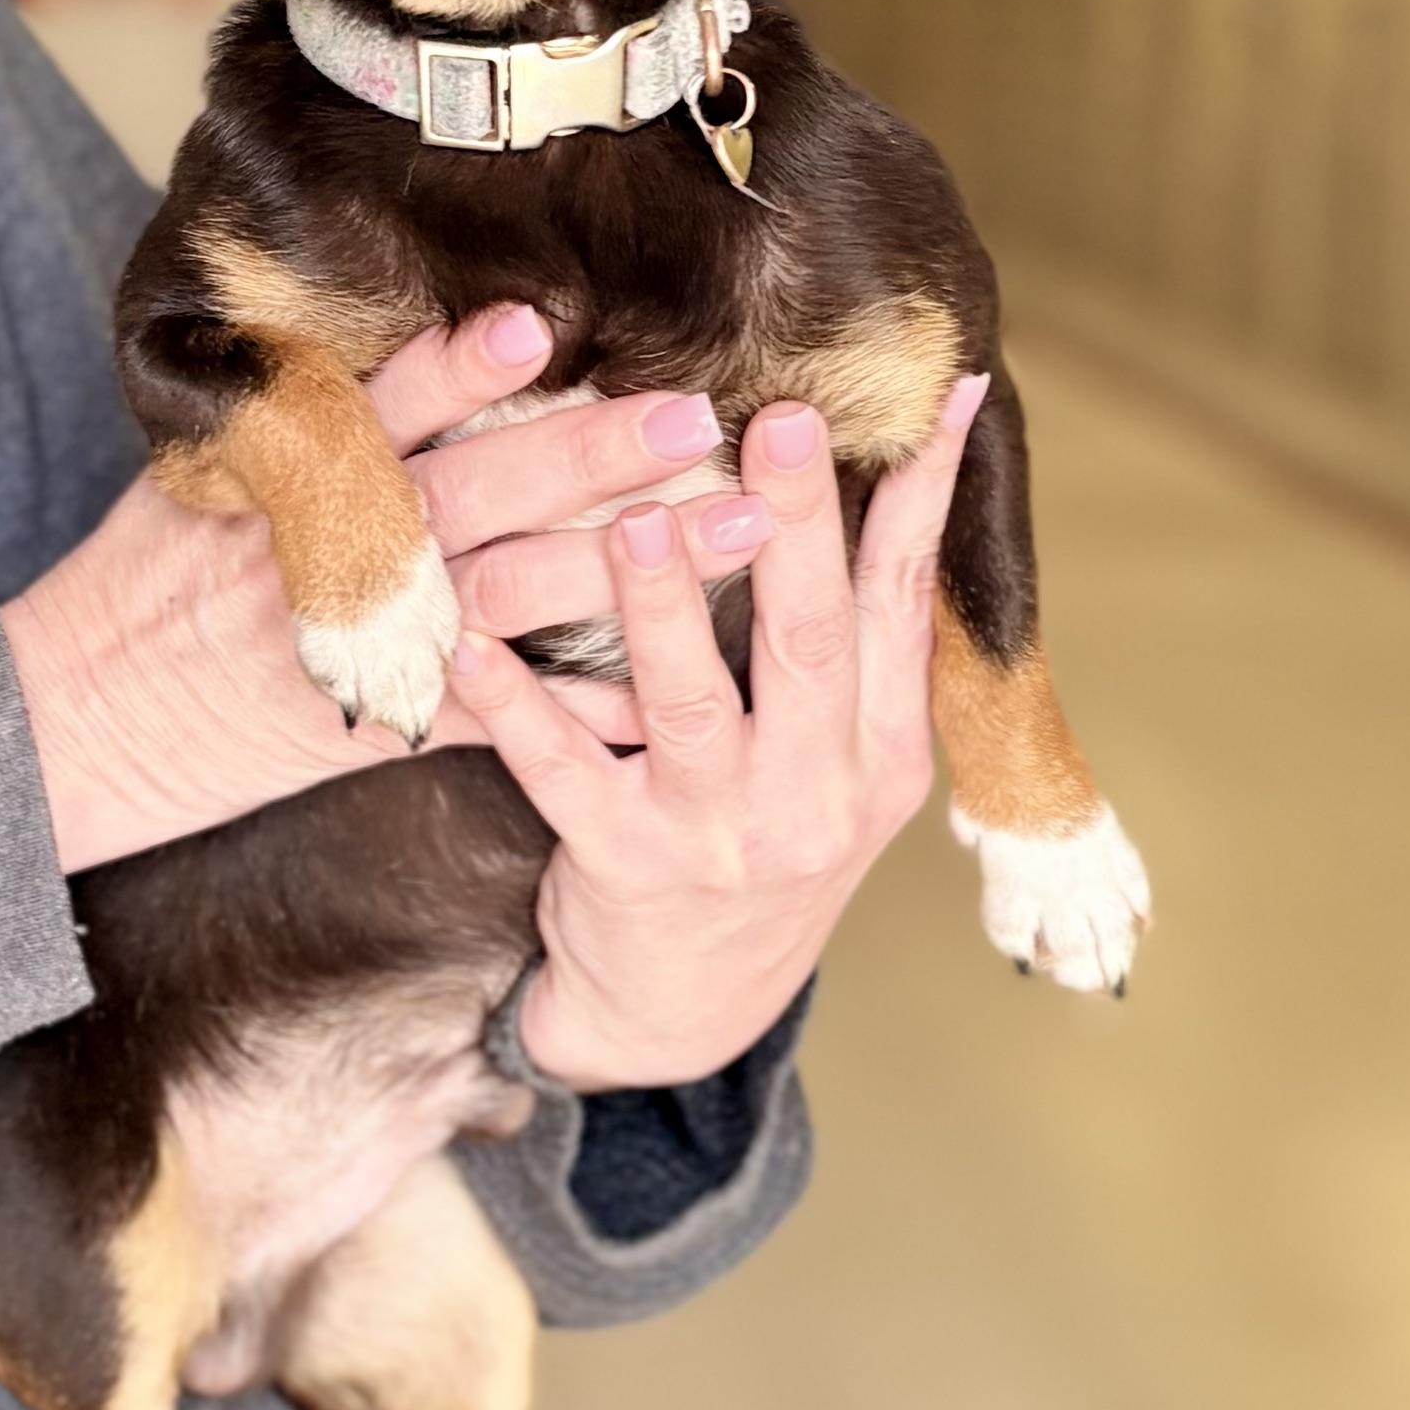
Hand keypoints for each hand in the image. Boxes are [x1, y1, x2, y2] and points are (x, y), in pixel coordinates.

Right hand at [1, 305, 777, 872]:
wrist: (78, 719)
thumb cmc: (145, 572)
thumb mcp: (199, 465)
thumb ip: (302, 405)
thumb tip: (409, 325)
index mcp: (291, 472)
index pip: (382, 407)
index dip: (458, 367)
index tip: (537, 323)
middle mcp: (339, 549)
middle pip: (479, 493)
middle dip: (591, 456)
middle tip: (695, 416)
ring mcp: (368, 637)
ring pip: (520, 594)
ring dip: (635, 563)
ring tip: (742, 527)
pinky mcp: (380, 715)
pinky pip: (502, 715)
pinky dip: (587, 708)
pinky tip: (676, 689)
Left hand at [447, 374, 990, 1092]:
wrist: (686, 1012)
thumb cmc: (760, 846)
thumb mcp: (840, 768)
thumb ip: (852, 657)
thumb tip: (885, 488)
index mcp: (880, 753)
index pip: (904, 606)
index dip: (923, 501)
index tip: (940, 397)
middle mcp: (817, 794)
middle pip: (808, 640)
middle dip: (795, 525)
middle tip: (776, 420)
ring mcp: (722, 835)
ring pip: (691, 705)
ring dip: (662, 609)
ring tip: (632, 523)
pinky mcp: (625, 866)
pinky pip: (563, 774)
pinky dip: (515, 705)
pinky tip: (470, 642)